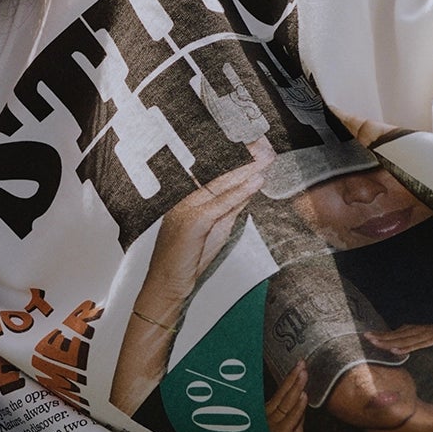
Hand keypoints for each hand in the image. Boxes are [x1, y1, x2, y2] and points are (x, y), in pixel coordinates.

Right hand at [141, 160, 267, 300]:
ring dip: (247, 170)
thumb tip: (247, 190)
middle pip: (218, 174)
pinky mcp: (192, 221)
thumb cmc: (186, 261)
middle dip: (244, 159)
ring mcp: (185, 208)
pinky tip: (256, 181)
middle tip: (264, 146)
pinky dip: (240, 191)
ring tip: (266, 158)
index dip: (236, 161)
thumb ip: (229, 208)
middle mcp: (184, 199)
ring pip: (221, 185)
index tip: (255, 149)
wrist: (166, 285)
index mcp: (187, 199)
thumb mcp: (215, 230)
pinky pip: (220, 203)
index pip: (215, 175)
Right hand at [265, 360, 307, 431]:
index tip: (299, 366)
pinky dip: (297, 408)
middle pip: (282, 396)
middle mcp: (266, 422)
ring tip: (304, 374)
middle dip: (292, 379)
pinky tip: (303, 396)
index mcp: (269, 418)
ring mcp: (270, 430)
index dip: (290, 380)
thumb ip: (297, 419)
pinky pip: (289, 421)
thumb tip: (302, 398)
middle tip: (301, 363)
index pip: (281, 395)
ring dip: (295, 388)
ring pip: (285, 405)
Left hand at [365, 307, 432, 354]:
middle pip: (399, 335)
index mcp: (423, 330)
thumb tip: (413, 347)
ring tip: (373, 342)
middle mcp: (425, 330)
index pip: (400, 333)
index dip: (384, 335)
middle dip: (381, 337)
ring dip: (389, 341)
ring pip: (406, 339)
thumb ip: (427, 341)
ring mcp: (432, 334)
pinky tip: (397, 351)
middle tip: (364, 337)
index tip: (368, 336)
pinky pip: (421, 344)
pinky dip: (408, 348)